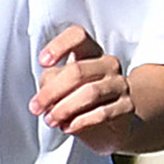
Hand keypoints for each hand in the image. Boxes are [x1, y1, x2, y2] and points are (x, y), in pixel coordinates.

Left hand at [31, 25, 136, 151]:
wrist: (113, 124)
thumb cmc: (83, 100)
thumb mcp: (62, 86)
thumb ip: (52, 82)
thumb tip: (45, 92)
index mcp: (91, 52)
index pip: (78, 36)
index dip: (59, 46)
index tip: (43, 62)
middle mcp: (108, 64)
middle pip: (77, 70)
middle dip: (51, 91)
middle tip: (36, 107)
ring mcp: (120, 85)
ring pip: (89, 93)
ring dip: (64, 109)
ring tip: (51, 119)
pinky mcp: (126, 106)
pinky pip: (102, 113)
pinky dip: (80, 121)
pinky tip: (68, 126)